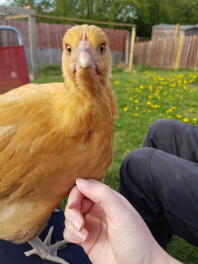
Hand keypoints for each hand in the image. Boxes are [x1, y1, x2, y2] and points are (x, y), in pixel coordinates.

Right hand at [64, 179, 180, 263]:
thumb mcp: (121, 212)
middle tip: (79, 223)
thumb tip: (80, 180)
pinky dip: (71, 235)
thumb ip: (102, 194)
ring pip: (70, 216)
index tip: (74, 204)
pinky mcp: (86, 240)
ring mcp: (92, 224)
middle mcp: (99, 209)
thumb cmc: (136, 240)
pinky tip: (83, 240)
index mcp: (108, 199)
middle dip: (73, 211)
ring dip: (72, 224)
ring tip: (83, 234)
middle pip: (76, 201)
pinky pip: (69, 231)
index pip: (86, 187)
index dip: (77, 193)